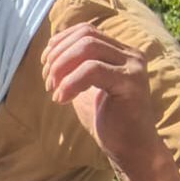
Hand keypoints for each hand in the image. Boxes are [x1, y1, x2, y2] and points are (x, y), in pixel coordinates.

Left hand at [40, 23, 162, 174]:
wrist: (131, 150)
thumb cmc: (106, 120)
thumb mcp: (84, 87)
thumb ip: (74, 66)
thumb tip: (51, 47)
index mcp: (120, 52)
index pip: (85, 30)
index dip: (59, 44)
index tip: (46, 68)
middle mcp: (131, 55)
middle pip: (85, 36)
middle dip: (57, 56)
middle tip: (48, 83)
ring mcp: (133, 67)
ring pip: (88, 48)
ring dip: (62, 67)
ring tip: (54, 91)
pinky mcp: (131, 83)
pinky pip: (93, 70)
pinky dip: (70, 83)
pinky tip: (62, 100)